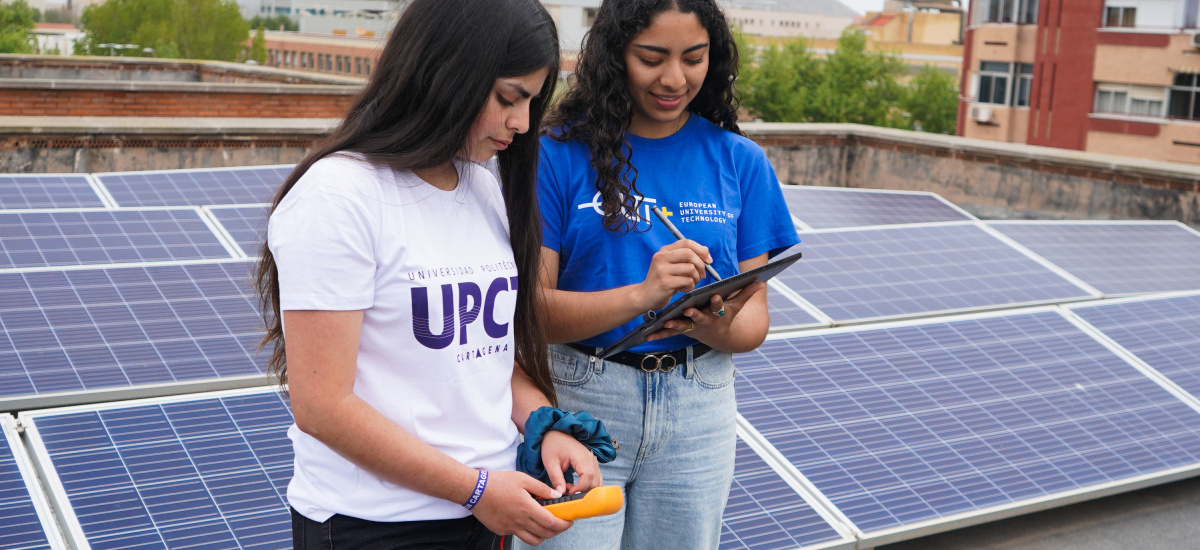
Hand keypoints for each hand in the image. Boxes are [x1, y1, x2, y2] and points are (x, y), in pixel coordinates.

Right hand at [470, 470, 572, 545]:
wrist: (474, 491)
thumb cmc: (496, 483)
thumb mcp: (522, 479)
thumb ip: (541, 488)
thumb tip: (556, 495)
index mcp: (527, 508)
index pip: (552, 523)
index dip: (564, 524)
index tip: (568, 521)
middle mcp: (520, 521)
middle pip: (545, 534)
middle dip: (557, 530)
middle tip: (561, 523)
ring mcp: (510, 528)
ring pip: (534, 540)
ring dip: (544, 535)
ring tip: (546, 526)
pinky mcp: (502, 531)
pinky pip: (519, 536)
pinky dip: (528, 533)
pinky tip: (528, 523)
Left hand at [540, 429, 602, 494]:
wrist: (556, 434)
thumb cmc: (552, 445)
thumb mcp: (550, 463)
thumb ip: (556, 479)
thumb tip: (560, 493)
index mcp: (581, 457)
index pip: (589, 477)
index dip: (580, 488)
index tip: (569, 491)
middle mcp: (590, 459)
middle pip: (595, 481)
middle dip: (583, 490)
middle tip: (567, 489)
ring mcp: (593, 461)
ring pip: (598, 481)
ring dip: (586, 488)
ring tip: (570, 486)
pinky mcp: (591, 463)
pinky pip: (595, 478)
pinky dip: (588, 485)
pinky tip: (576, 484)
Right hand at [636, 240, 712, 310]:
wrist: (644, 296)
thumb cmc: (662, 281)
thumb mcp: (671, 265)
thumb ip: (685, 257)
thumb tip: (705, 251)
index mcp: (664, 251)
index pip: (686, 243)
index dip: (701, 250)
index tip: (708, 260)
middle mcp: (661, 257)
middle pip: (689, 254)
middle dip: (701, 265)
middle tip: (701, 275)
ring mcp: (662, 270)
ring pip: (690, 268)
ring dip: (696, 278)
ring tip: (690, 283)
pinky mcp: (665, 282)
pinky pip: (687, 281)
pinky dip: (690, 286)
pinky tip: (683, 289)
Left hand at [646, 281, 765, 343]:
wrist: (720, 337)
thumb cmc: (727, 316)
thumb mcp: (737, 306)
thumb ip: (746, 293)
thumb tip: (761, 281)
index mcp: (717, 313)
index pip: (719, 306)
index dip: (718, 302)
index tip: (715, 297)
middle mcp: (705, 320)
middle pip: (699, 317)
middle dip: (694, 315)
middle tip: (688, 311)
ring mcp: (693, 327)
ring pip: (683, 326)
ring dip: (674, 325)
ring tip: (665, 322)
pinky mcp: (683, 330)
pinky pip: (670, 332)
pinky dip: (660, 333)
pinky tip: (649, 334)